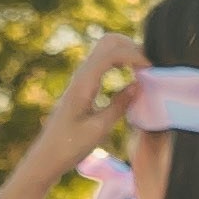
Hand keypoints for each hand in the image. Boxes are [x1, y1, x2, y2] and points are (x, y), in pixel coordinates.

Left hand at [11, 33, 144, 198]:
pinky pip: (103, 63)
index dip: (135, 55)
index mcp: (83, 83)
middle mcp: (81, 75)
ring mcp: (81, 78)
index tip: (152, 69)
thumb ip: (120, 105)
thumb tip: (138, 85)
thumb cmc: (69, 147)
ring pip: (106, 50)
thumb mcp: (99, 129)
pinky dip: (120, 63)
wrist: (46, 157)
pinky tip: (130, 77)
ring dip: (126, 54)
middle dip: (131, 47)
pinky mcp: (82, 85)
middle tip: (148, 67)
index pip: (112, 53)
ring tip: (143, 71)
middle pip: (109, 42)